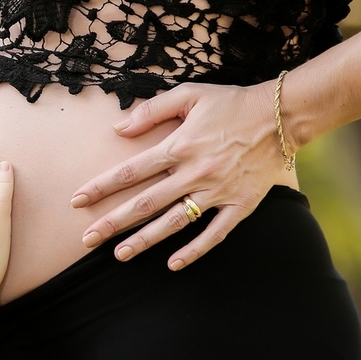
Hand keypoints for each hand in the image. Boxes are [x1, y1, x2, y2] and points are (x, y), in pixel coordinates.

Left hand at [71, 80, 286, 270]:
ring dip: (145, 240)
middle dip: (112, 222)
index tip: (77, 200)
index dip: (101, 187)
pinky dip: (194, 251)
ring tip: (119, 255)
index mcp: (179, 146)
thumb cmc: (232, 102)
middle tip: (86, 239)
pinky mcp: (239, 205)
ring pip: (174, 222)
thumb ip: (152, 110)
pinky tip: (173, 265)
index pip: (130, 172)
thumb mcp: (189, 94)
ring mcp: (217, 192)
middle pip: (145, 203)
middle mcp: (194, 173)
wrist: (283, 116)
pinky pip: (214, 235)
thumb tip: (118, 128)